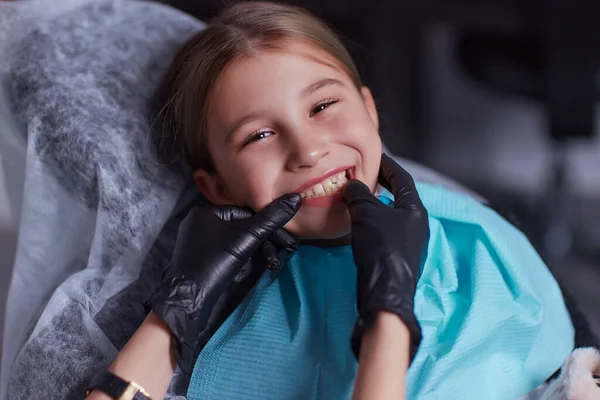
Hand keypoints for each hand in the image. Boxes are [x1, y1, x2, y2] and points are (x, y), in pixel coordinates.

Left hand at [148, 194, 300, 373]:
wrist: (190, 298)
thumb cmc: (216, 261)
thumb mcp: (247, 237)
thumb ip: (272, 219)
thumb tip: (295, 198)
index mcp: (206, 211)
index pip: (246, 212)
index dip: (268, 225)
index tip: (286, 238)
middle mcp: (201, 223)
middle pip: (243, 227)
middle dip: (265, 242)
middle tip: (288, 251)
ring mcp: (201, 242)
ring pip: (238, 242)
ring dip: (258, 252)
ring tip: (274, 264)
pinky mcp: (203, 259)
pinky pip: (229, 253)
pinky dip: (244, 259)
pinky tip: (256, 268)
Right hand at [343, 154, 429, 361]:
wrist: (385, 290)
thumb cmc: (381, 246)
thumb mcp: (366, 213)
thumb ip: (359, 194)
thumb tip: (353, 185)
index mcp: (416, 209)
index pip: (403, 179)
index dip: (388, 165)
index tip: (376, 157)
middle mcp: (418, 225)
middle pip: (400, 197)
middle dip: (383, 186)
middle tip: (366, 178)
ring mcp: (411, 243)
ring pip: (393, 216)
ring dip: (377, 206)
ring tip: (359, 200)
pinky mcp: (400, 258)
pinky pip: (387, 231)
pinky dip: (375, 223)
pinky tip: (362, 226)